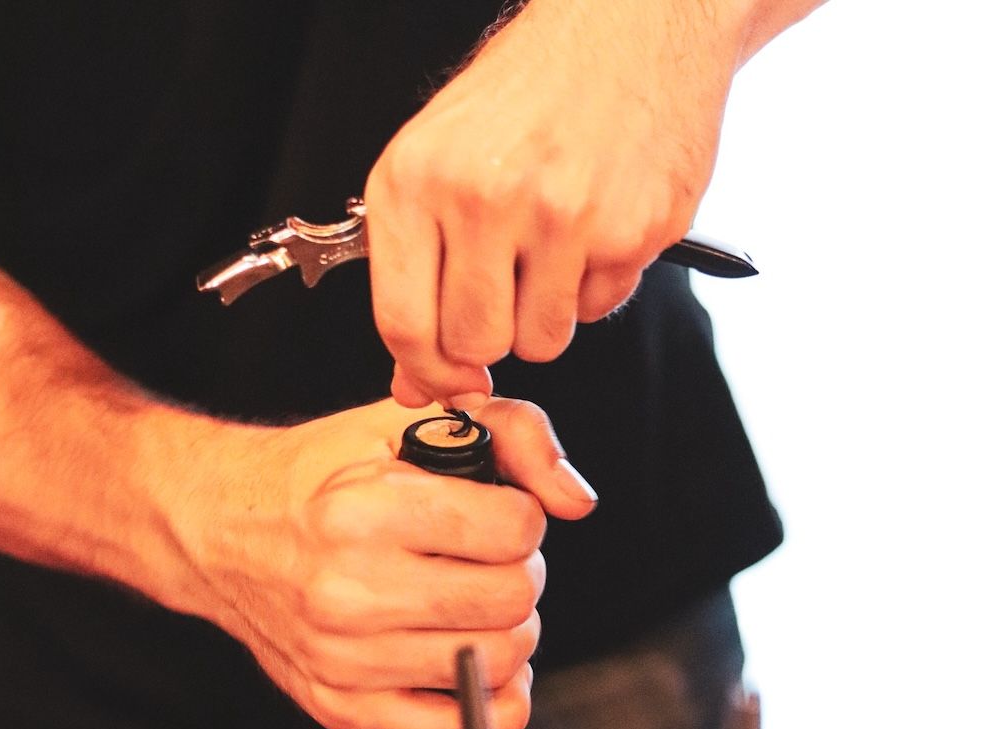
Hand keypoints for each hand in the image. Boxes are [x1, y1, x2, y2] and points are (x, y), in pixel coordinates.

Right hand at [171, 396, 596, 728]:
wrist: (223, 531)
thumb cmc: (320, 475)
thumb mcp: (406, 421)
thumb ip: (511, 433)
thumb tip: (577, 501)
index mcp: (365, 510)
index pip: (517, 530)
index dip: (521, 516)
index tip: (493, 514)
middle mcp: (350, 591)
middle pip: (514, 600)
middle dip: (519, 573)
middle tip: (485, 560)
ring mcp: (344, 659)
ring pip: (497, 663)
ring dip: (505, 629)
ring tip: (470, 601)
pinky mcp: (341, 707)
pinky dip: (492, 700)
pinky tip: (474, 662)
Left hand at [364, 0, 746, 407]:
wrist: (634, 20)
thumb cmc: (530, 92)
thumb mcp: (440, 165)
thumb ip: (417, 276)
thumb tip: (414, 383)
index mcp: (417, 179)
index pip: (402, 322)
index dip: (426, 370)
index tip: (446, 377)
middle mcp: (486, 197)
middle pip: (477, 342)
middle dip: (492, 336)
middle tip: (507, 290)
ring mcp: (564, 214)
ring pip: (542, 341)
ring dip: (546, 314)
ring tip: (554, 246)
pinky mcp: (633, 229)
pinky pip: (599, 309)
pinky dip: (596, 283)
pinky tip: (596, 224)